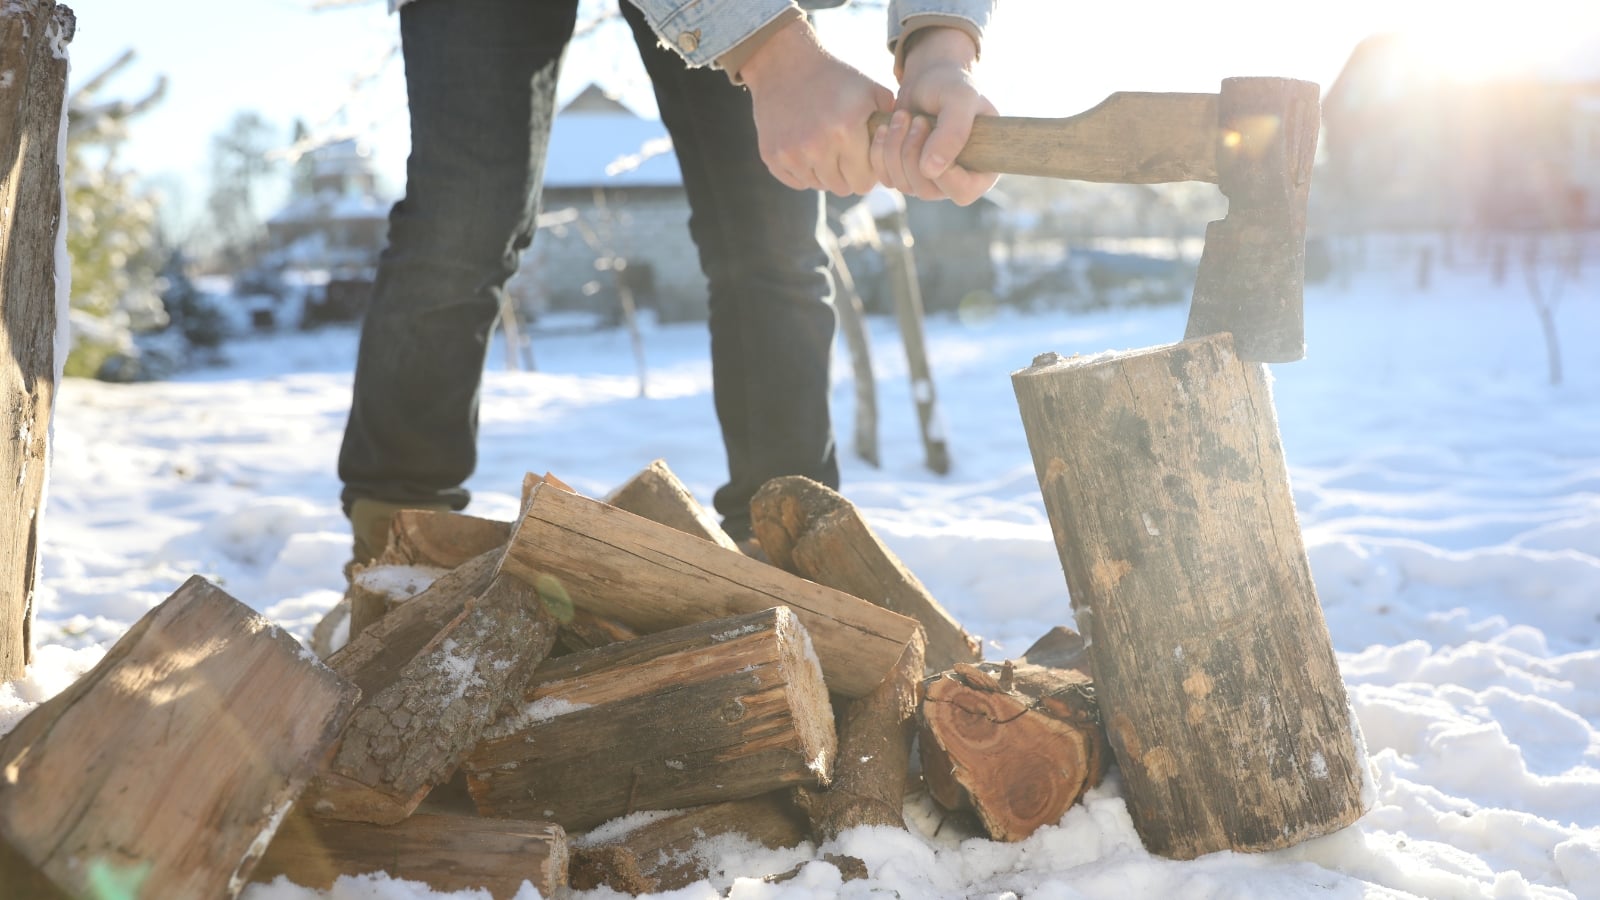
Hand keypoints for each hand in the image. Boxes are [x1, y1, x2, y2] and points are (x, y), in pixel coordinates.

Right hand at [740, 18, 894, 196]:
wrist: (785, 63)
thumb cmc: (835, 78)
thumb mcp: (871, 91)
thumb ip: (894, 122)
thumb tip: (909, 151)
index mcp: (846, 132)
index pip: (865, 182)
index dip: (868, 172)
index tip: (865, 158)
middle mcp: (817, 147)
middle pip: (843, 188)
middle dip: (848, 174)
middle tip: (846, 154)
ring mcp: (791, 154)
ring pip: (819, 186)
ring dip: (826, 172)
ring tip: (826, 146)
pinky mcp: (772, 157)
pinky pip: (796, 182)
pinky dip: (803, 171)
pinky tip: (806, 147)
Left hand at [873, 27, 998, 205]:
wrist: (928, 78)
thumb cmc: (952, 86)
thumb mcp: (960, 100)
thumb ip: (953, 133)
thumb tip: (931, 170)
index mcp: (982, 169)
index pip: (963, 192)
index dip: (944, 170)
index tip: (931, 129)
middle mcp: (956, 181)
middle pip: (928, 191)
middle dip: (913, 153)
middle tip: (916, 119)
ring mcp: (930, 181)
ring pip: (904, 185)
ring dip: (896, 148)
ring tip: (902, 116)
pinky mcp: (905, 174)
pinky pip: (887, 178)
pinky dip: (881, 152)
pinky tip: (885, 127)